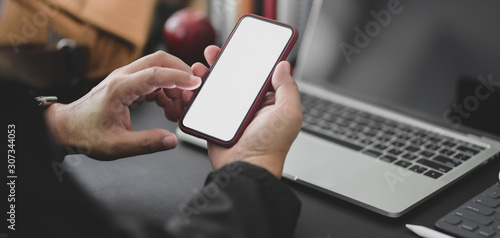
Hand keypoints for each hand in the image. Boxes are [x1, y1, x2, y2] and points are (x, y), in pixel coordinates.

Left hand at [45, 51, 201, 159]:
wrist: (67, 128)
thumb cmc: (86, 134)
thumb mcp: (117, 146)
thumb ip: (147, 143)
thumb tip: (171, 140)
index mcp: (119, 88)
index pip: (155, 74)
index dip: (179, 77)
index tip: (196, 83)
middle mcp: (123, 77)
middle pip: (159, 60)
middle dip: (181, 73)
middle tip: (192, 94)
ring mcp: (125, 78)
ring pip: (158, 68)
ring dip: (174, 85)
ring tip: (177, 109)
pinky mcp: (128, 84)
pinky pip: (153, 79)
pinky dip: (166, 90)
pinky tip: (167, 108)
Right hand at [192, 46, 302, 177]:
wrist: (246, 169)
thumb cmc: (270, 147)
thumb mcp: (288, 114)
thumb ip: (288, 88)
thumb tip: (284, 66)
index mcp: (268, 101)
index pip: (258, 74)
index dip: (249, 59)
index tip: (240, 47)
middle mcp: (249, 106)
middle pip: (234, 78)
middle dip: (223, 63)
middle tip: (214, 53)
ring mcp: (231, 114)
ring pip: (217, 88)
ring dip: (207, 76)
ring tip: (199, 68)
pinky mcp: (215, 122)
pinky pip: (204, 105)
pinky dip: (196, 95)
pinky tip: (192, 88)